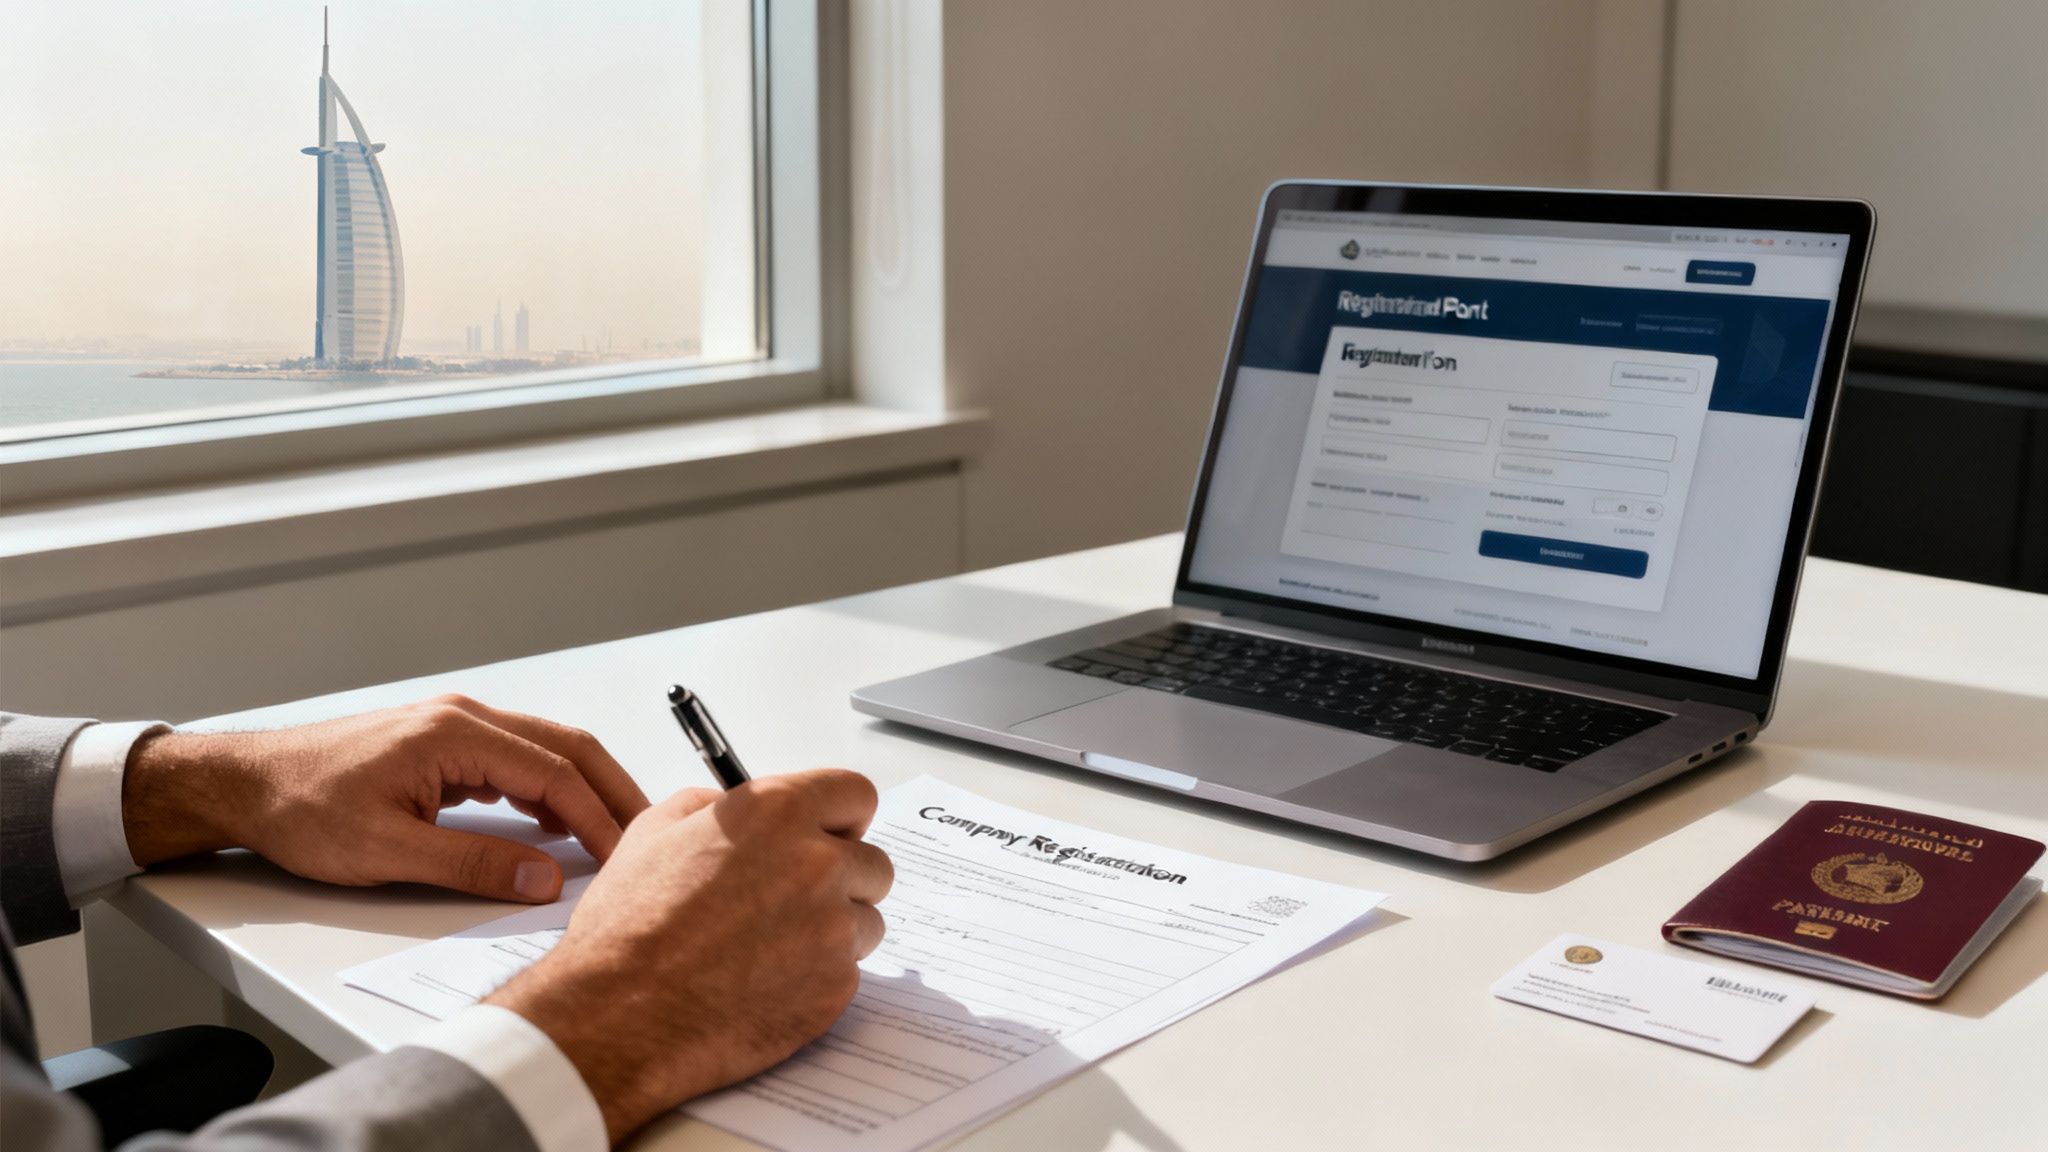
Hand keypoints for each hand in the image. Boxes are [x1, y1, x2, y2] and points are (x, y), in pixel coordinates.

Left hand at [121, 695, 650, 902]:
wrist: (245, 783)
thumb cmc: (301, 809)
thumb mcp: (388, 851)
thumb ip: (473, 864)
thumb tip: (543, 878)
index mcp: (455, 733)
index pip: (555, 772)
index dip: (599, 817)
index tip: (625, 856)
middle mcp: (464, 718)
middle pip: (566, 748)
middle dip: (613, 793)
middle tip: (648, 836)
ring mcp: (455, 727)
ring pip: (545, 751)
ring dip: (584, 791)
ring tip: (612, 835)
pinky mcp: (444, 745)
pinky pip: (517, 760)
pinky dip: (549, 789)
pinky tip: (554, 823)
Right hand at [487, 769, 892, 1140]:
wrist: (619, 1016)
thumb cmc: (628, 930)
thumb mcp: (652, 833)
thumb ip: (709, 805)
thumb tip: (732, 803)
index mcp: (777, 813)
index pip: (856, 795)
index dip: (840, 817)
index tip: (827, 835)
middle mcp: (816, 864)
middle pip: (872, 862)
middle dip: (842, 878)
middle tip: (793, 900)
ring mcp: (832, 928)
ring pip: (867, 920)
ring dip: (834, 930)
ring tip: (772, 947)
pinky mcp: (836, 986)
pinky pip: (848, 971)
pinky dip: (818, 976)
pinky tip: (766, 982)